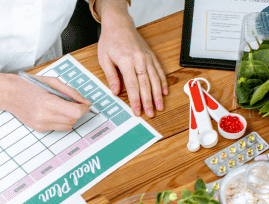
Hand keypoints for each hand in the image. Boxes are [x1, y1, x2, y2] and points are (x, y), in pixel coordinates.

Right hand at [0, 72, 89, 131]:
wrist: (10, 94)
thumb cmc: (30, 85)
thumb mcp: (52, 82)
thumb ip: (71, 92)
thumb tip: (85, 102)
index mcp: (48, 102)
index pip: (75, 112)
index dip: (84, 108)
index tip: (85, 104)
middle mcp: (44, 116)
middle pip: (73, 120)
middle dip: (78, 112)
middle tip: (74, 103)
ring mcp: (41, 124)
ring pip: (68, 126)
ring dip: (70, 117)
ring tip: (62, 106)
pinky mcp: (39, 129)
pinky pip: (58, 127)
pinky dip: (60, 120)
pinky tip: (52, 111)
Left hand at [96, 3, 167, 117]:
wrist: (119, 24)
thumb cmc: (110, 41)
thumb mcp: (104, 58)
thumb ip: (111, 76)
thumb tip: (115, 92)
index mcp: (126, 61)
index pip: (132, 85)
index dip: (135, 100)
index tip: (137, 111)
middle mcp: (139, 59)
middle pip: (145, 84)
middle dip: (148, 101)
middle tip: (151, 114)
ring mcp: (147, 57)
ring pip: (155, 79)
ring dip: (158, 94)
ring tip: (159, 107)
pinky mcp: (151, 56)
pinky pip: (159, 70)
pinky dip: (162, 82)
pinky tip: (164, 92)